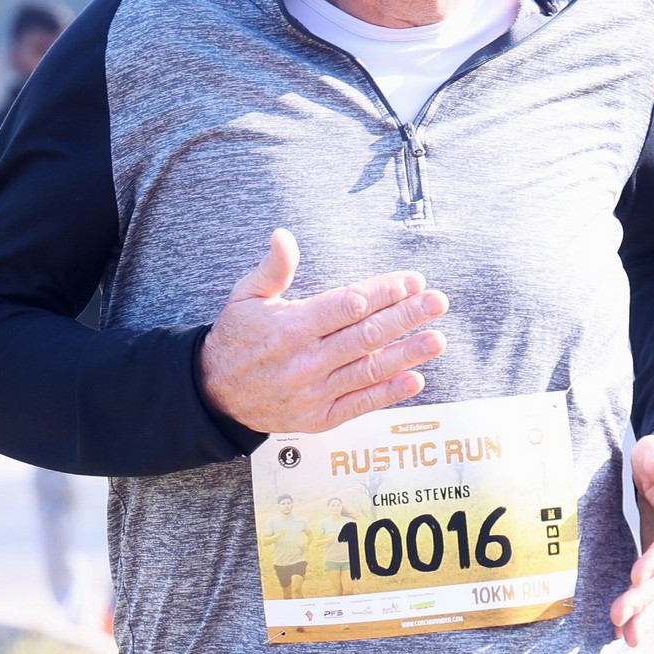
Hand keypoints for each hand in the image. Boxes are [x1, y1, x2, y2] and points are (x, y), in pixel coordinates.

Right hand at [197, 229, 448, 434]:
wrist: (215, 394)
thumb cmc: (237, 338)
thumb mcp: (246, 297)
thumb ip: (273, 268)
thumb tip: (284, 236)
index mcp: (291, 327)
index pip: (347, 305)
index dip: (383, 292)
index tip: (411, 282)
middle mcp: (305, 361)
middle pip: (366, 336)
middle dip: (406, 316)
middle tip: (438, 302)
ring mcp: (314, 392)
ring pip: (369, 370)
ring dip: (407, 354)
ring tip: (437, 340)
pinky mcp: (319, 417)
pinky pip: (360, 404)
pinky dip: (389, 393)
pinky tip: (415, 379)